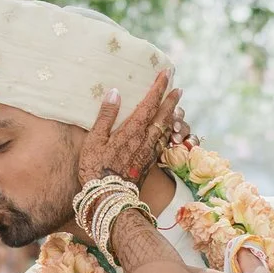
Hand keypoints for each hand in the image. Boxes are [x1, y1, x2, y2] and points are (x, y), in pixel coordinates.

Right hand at [76, 74, 183, 195]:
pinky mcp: (149, 163)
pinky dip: (168, 133)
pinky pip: (163, 143)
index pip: (149, 104)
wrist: (108, 198)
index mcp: (132, 131)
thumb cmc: (95, 169)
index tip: (166, 73)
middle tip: (178, 88)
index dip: (159, 87)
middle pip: (163, 116)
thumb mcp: (94, 140)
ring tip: (176, 107)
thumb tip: (115, 92)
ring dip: (172, 116)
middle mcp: (145, 140)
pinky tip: (168, 131)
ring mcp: (149, 153)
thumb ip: (106, 116)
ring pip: (166, 130)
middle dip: (171, 100)